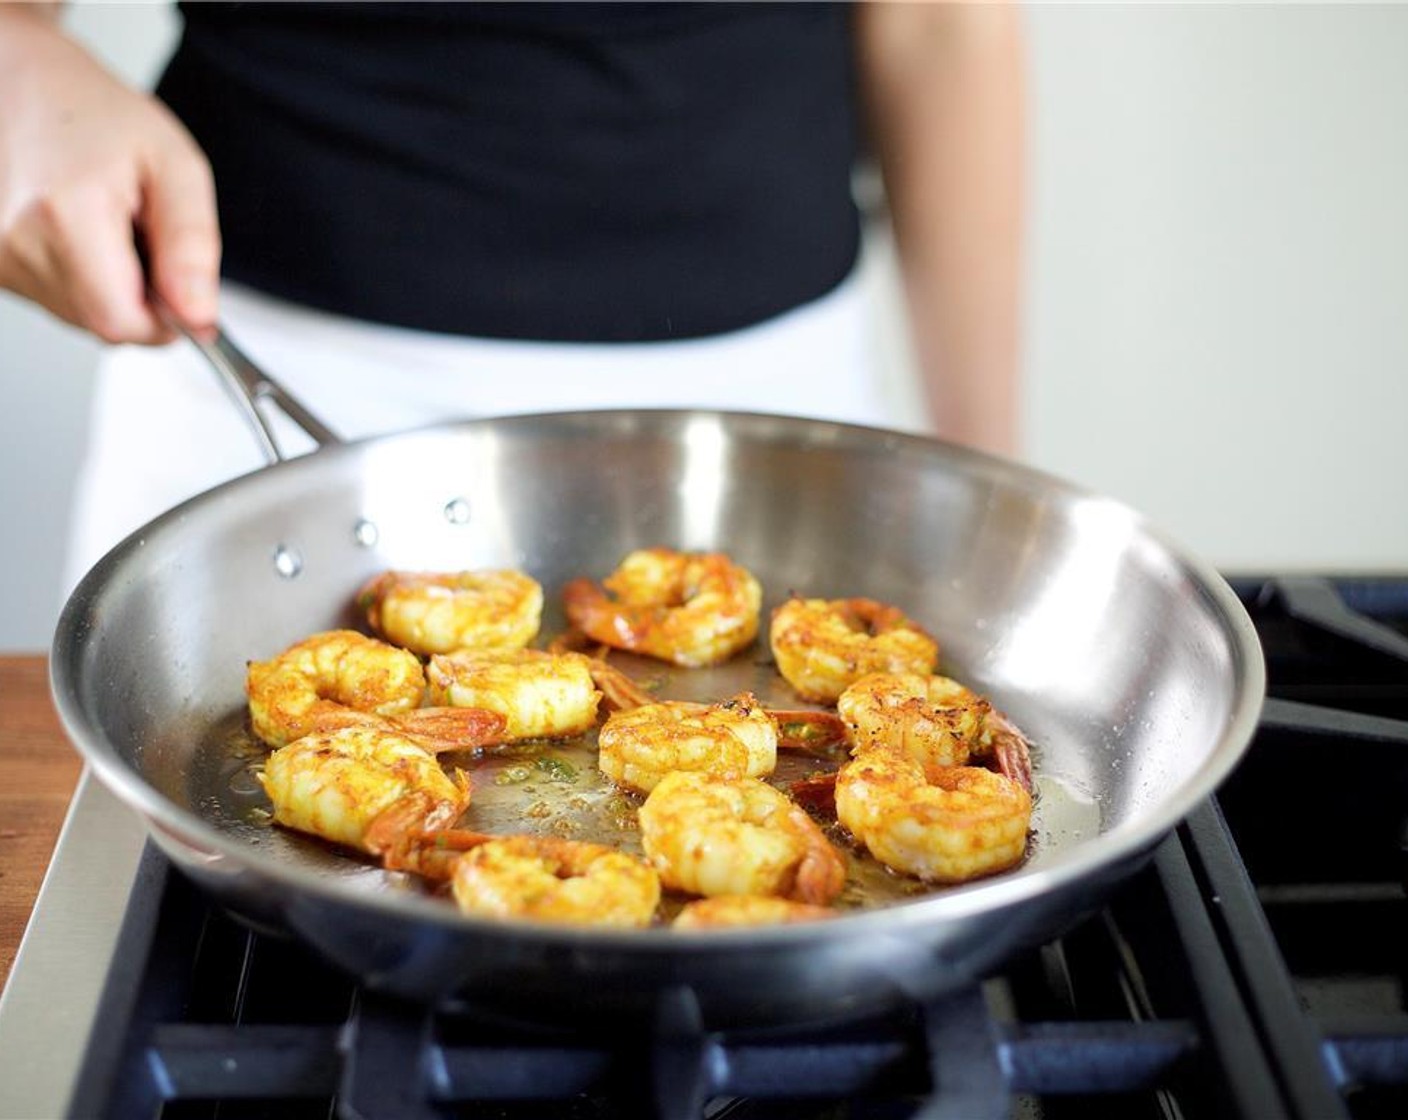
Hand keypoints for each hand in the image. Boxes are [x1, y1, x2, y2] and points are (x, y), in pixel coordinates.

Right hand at [0, 7, 219, 342]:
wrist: (11, 75)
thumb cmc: (89, 110)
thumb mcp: (172, 165)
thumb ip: (192, 245)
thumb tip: (200, 315)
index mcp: (64, 215)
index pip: (122, 322)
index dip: (163, 318)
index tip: (176, 288)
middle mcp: (12, 242)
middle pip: (99, 322)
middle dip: (137, 296)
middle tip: (135, 233)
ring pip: (74, 312)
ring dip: (104, 283)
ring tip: (98, 222)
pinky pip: (47, 294)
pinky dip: (72, 273)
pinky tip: (68, 227)